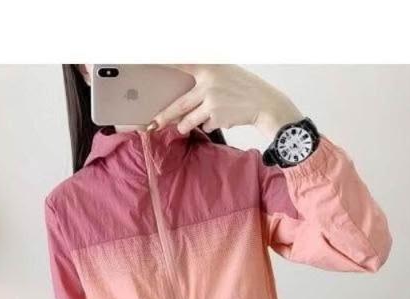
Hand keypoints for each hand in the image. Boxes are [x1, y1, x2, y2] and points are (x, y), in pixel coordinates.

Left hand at [151, 65, 302, 139]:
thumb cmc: (242, 88)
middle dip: (164, 117)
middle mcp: (208, 82)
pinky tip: (222, 118)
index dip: (163, 62)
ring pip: (188, 120)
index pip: (181, 62)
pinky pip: (204, 125)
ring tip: (185, 127)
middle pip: (178, 104)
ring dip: (186, 126)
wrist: (264, 104)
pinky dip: (210, 124)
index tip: (145, 61)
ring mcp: (211, 100)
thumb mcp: (225, 73)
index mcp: (209, 67)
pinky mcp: (216, 116)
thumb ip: (204, 79)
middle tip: (152, 124)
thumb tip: (182, 97)